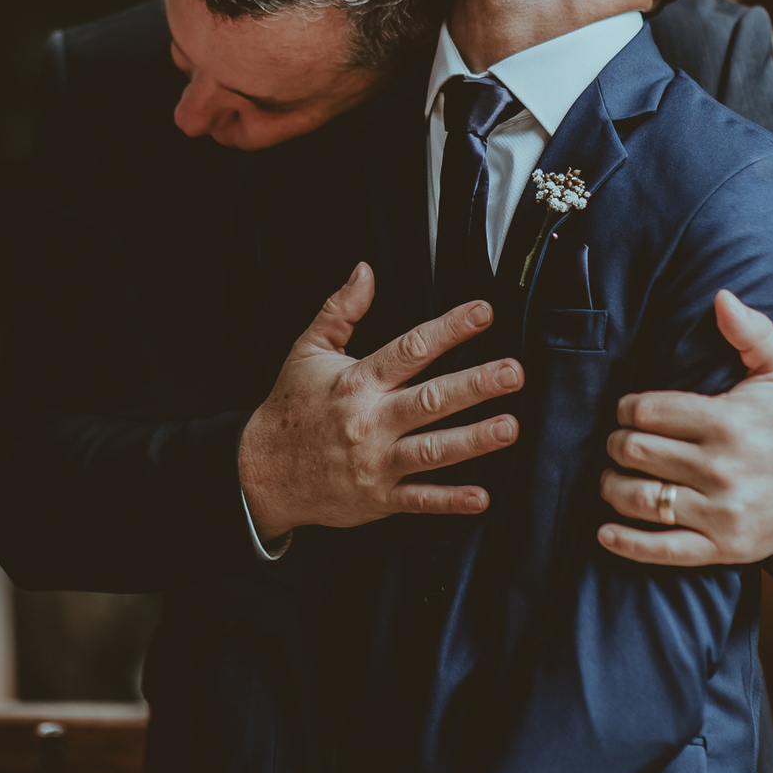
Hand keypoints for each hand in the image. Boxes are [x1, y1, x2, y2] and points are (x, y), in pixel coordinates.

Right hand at [239, 261, 523, 540]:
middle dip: (474, 385)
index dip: (450, 328)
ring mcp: (375, 462)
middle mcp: (369, 421)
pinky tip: (481, 496)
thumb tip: (364, 271)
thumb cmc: (290, 408)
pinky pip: (419, 500)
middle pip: (429, 400)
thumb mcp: (307, 351)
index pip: (411, 349)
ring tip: (509, 427)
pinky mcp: (377, 498)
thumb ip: (340, 310)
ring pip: (431, 450)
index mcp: (357, 382)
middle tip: (512, 372)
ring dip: (473, 440)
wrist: (260, 472)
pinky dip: (450, 500)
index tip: (484, 313)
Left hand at [597, 290, 772, 567]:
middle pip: (635, 452)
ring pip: (640, 498)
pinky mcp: (723, 547)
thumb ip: (751, 331)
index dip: (626, 409)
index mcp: (728, 421)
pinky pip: (663, 549)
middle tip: (618, 443)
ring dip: (613, 487)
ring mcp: (722, 511)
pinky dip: (627, 543)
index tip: (626, 410)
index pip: (647, 412)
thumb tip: (721, 296)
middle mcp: (722, 468)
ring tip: (612, 478)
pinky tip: (604, 531)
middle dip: (617, 445)